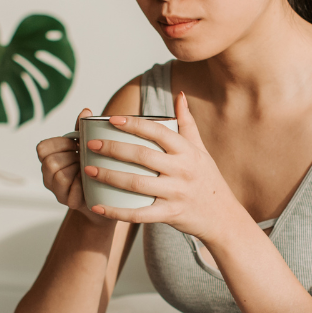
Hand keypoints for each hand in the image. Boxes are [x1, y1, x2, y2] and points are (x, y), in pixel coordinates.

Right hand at [35, 107, 109, 225]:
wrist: (109, 198)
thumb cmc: (95, 168)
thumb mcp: (89, 148)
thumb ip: (83, 131)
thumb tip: (86, 111)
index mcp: (51, 160)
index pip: (42, 148)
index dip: (60, 144)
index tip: (76, 144)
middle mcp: (49, 177)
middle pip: (50, 162)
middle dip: (71, 157)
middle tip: (85, 158)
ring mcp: (58, 192)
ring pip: (59, 176)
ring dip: (77, 170)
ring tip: (89, 169)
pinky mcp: (69, 203)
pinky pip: (71, 192)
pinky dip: (83, 185)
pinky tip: (92, 182)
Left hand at [83, 91, 242, 240]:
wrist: (223, 217)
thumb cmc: (208, 180)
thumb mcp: (201, 150)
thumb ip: (187, 123)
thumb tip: (180, 95)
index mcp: (187, 152)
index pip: (158, 132)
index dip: (134, 124)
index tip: (112, 119)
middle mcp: (182, 170)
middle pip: (142, 156)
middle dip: (114, 148)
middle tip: (91, 144)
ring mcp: (176, 194)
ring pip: (137, 183)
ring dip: (109, 176)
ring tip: (88, 170)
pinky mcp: (169, 214)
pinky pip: (139, 214)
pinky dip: (116, 212)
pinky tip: (97, 206)